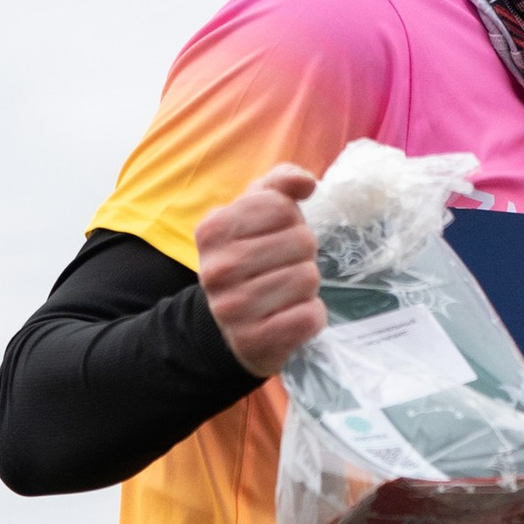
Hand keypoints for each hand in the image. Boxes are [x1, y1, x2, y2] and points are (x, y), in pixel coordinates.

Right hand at [195, 165, 326, 375]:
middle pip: (302, 242)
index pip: (282, 207)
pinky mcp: (252, 341)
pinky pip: (308, 317)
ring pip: (308, 278)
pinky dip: (311, 316)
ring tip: (286, 292)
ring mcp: (232, 308)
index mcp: (212, 230)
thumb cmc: (250, 258)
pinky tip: (291, 315)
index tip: (275, 237)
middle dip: (303, 254)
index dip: (291, 221)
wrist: (230, 326)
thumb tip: (307, 182)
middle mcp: (216, 269)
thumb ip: (279, 184)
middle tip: (284, 268)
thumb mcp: (255, 214)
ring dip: (307, 286)